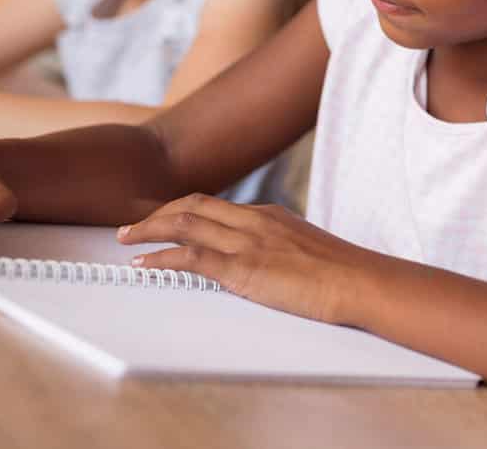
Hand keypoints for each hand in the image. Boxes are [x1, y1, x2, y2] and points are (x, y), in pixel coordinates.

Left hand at [118, 194, 374, 324]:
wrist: (359, 281)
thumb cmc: (342, 273)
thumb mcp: (305, 250)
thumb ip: (280, 250)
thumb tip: (268, 263)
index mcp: (268, 215)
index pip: (213, 204)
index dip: (181, 209)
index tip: (162, 217)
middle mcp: (253, 220)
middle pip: (192, 204)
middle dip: (156, 213)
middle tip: (130, 226)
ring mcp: (247, 242)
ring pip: (185, 223)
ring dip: (149, 229)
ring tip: (127, 239)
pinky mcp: (243, 268)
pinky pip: (191, 256)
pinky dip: (162, 256)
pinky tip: (146, 262)